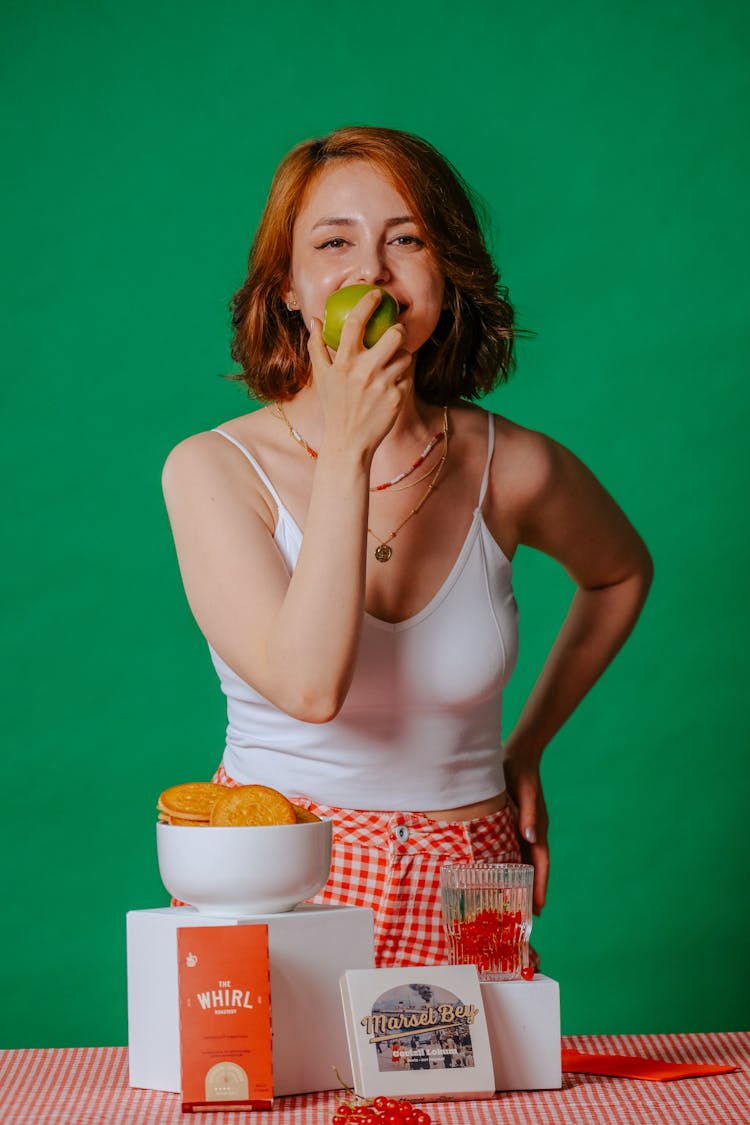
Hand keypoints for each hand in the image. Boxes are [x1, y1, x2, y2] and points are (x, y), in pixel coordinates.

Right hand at [307, 289, 412, 455]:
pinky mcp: (397, 398)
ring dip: (401, 357)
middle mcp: (364, 371)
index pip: (356, 322)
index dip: (368, 303)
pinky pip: (408, 377)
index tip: (378, 295)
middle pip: (394, 334)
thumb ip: (316, 346)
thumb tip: (315, 320)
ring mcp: (383, 385)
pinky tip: (392, 386)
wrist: (349, 442)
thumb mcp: (321, 377)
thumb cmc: (334, 407)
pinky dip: (402, 378)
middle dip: (399, 330)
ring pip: (405, 356)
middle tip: (396, 333)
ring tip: (391, 366)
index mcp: (344, 362)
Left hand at [503, 752, 549, 914]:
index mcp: (537, 828)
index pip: (540, 864)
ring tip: (508, 902)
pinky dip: (505, 863)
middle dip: (529, 890)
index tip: (539, 908)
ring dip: (516, 880)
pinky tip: (494, 874)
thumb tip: (530, 837)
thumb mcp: (526, 791)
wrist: (516, 753)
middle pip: (531, 867)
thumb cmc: (520, 771)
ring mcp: (520, 828)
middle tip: (524, 916)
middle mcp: (530, 832)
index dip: (540, 886)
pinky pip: (507, 848)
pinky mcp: (509, 822)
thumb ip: (528, 814)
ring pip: (519, 860)